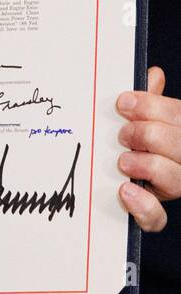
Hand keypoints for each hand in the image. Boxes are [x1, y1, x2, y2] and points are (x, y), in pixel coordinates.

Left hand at [116, 66, 177, 231]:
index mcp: (180, 135)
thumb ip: (149, 102)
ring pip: (177, 181)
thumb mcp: (143, 120)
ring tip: (123, 160)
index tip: (123, 103)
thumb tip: (152, 74)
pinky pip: (156, 219)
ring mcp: (172, 189)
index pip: (180, 117)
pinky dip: (143, 207)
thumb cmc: (135, 142)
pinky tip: (126, 191)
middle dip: (151, 135)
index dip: (154, 108)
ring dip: (149, 165)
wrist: (119, 181)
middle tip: (123, 133)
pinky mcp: (151, 215)